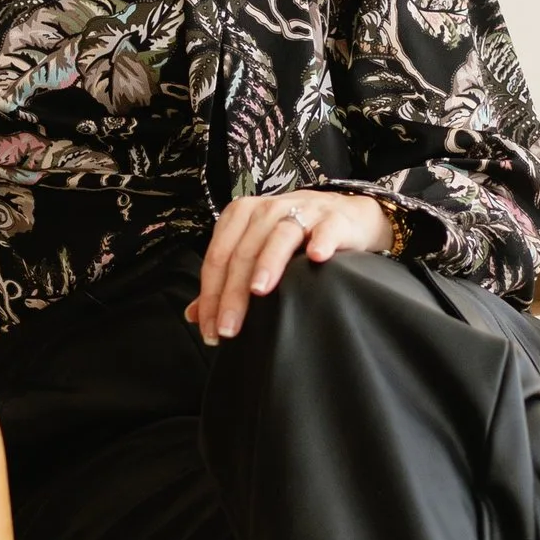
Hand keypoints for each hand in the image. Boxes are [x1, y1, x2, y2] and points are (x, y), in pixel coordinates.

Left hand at [185, 190, 399, 341]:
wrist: (346, 214)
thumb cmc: (295, 237)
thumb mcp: (256, 251)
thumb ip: (226, 280)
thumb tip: (194, 315)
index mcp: (242, 215)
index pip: (218, 257)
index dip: (210, 295)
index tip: (210, 330)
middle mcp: (269, 209)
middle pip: (244, 252)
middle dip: (233, 293)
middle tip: (229, 329)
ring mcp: (303, 211)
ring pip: (279, 236)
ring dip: (268, 263)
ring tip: (259, 291)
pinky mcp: (334, 219)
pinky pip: (326, 229)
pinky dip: (321, 241)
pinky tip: (317, 259)